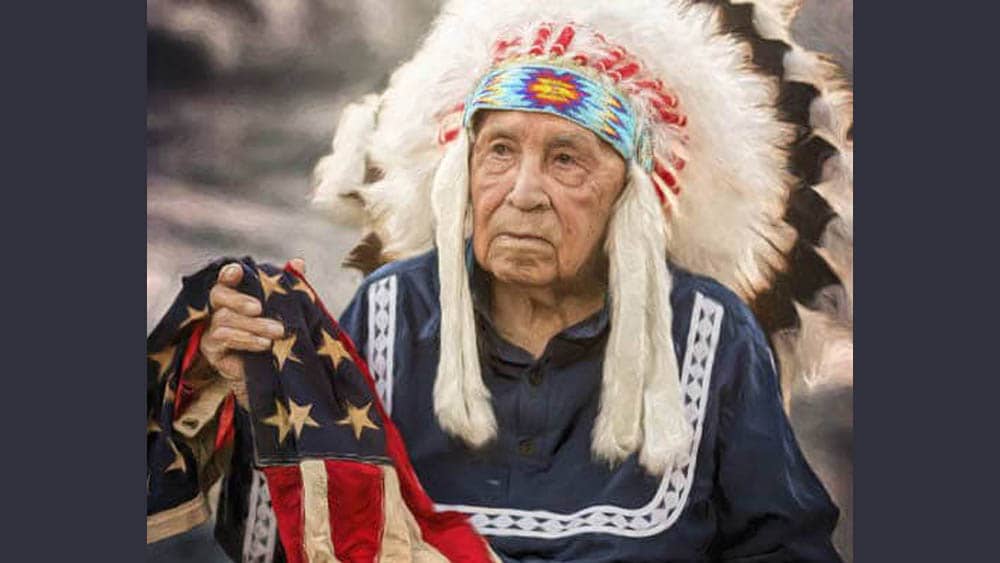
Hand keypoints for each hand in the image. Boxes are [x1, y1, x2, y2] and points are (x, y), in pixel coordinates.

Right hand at [199, 259, 305, 381]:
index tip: (237, 271)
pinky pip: (223, 339)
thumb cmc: (275, 336)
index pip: (226, 278)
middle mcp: (218, 308)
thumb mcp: (285, 311)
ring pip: (225, 319)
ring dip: (253, 325)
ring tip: (277, 332)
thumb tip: (299, 263)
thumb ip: (289, 287)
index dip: (229, 273)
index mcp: (235, 294)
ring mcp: (211, 327)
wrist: (271, 373)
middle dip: (238, 300)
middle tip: (259, 308)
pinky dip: (246, 339)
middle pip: (219, 295)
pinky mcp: (211, 348)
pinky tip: (265, 344)